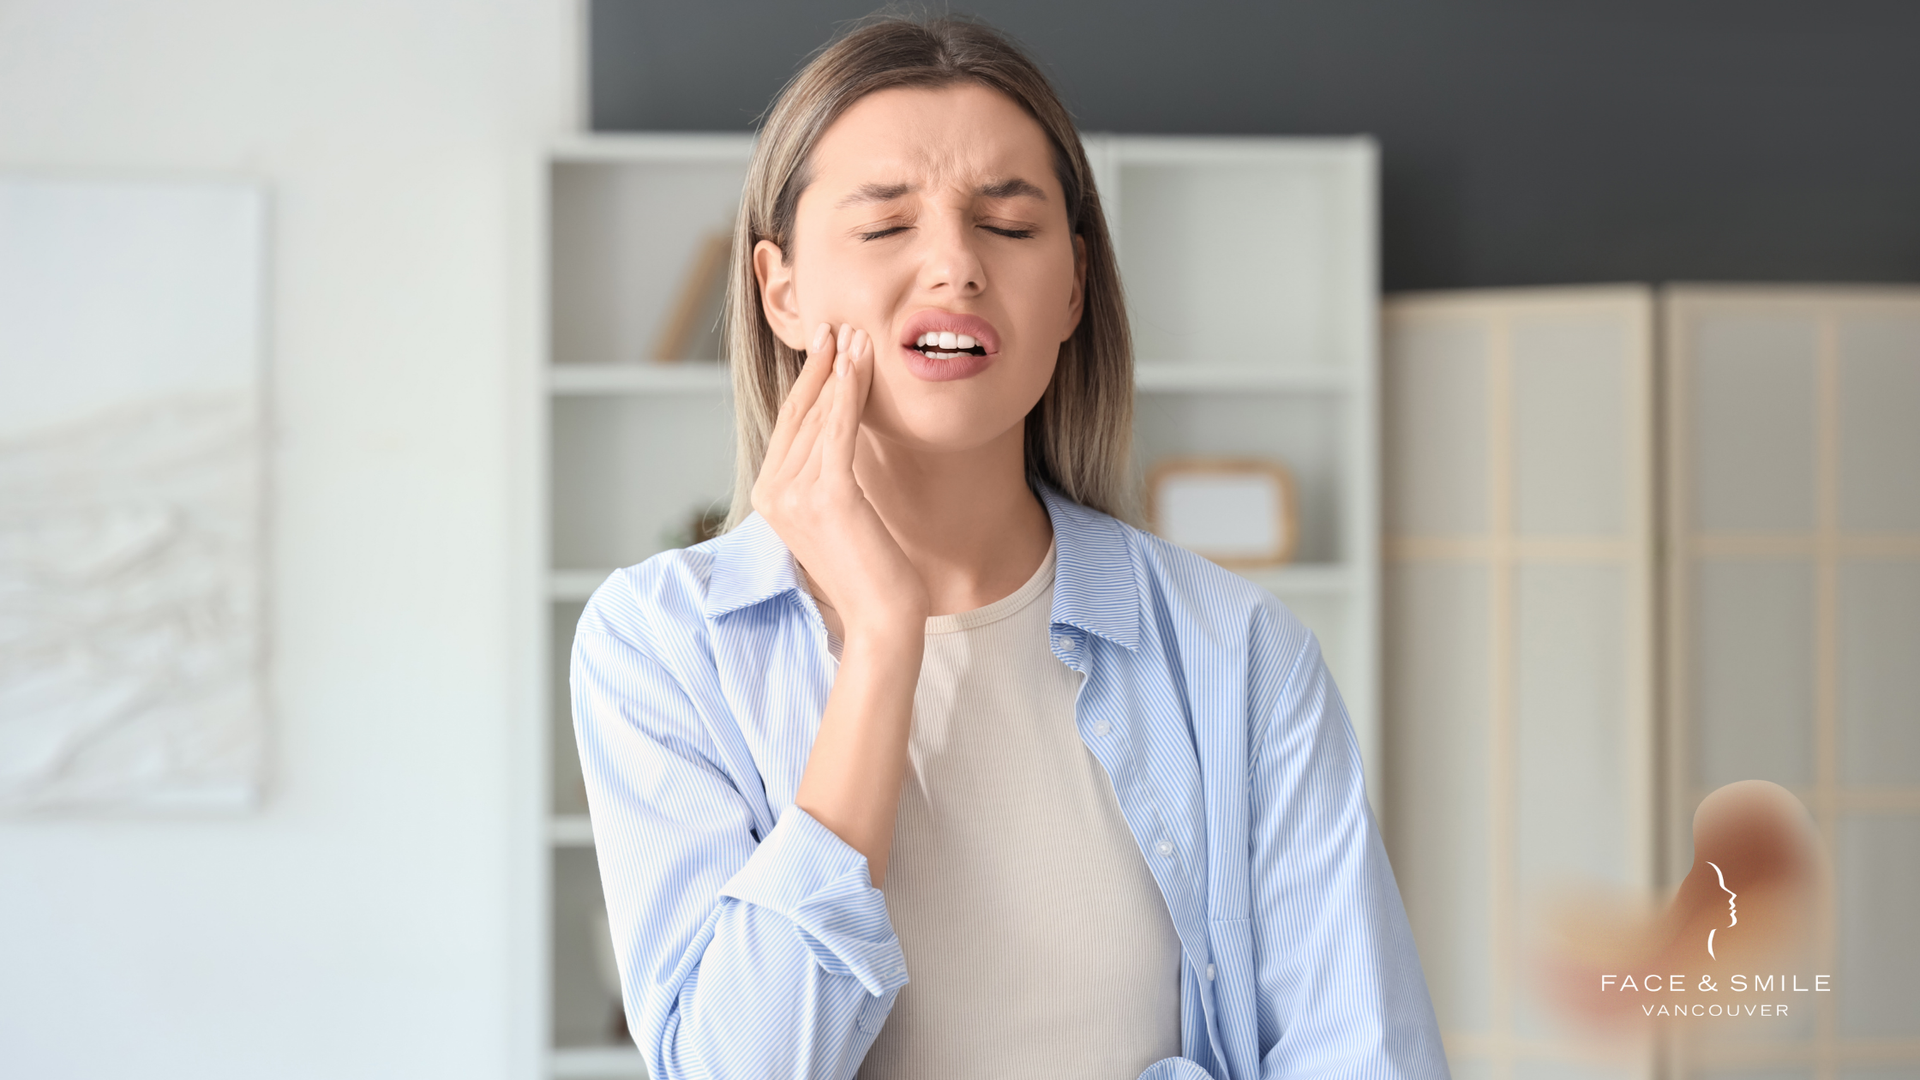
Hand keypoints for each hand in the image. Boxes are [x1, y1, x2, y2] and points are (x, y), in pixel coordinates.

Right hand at [751, 322, 929, 638]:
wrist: (881, 618)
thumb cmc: (869, 571)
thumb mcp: (837, 515)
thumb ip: (824, 478)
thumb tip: (835, 435)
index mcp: (769, 496)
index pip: (790, 425)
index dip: (809, 380)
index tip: (827, 345)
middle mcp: (772, 493)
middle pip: (800, 414)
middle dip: (822, 365)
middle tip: (839, 324)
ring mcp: (795, 495)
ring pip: (820, 416)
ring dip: (840, 369)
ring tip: (857, 334)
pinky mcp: (827, 496)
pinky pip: (838, 430)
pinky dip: (848, 390)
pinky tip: (859, 361)